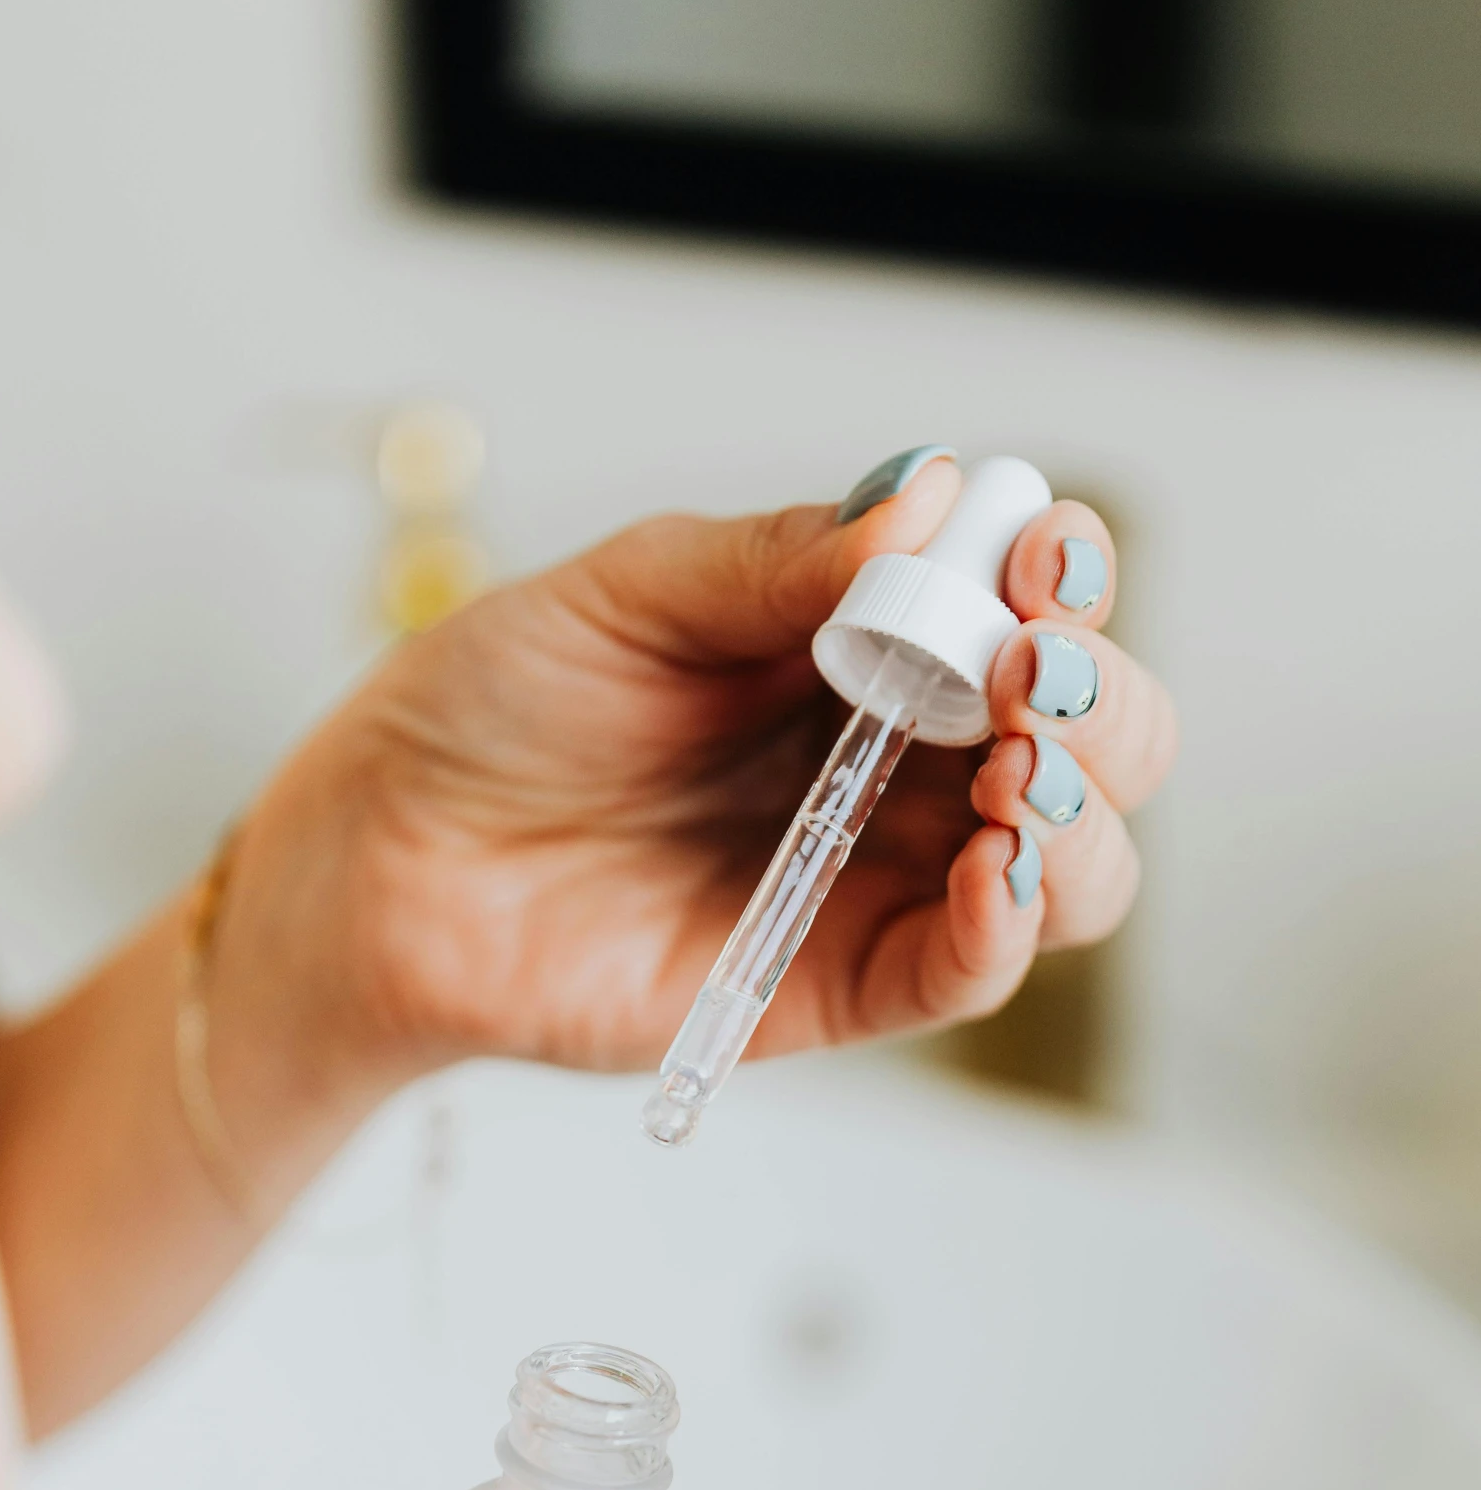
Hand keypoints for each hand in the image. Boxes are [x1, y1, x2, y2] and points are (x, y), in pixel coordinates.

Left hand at [218, 456, 1176, 1115]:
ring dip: (1079, 815)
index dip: (1065, 579)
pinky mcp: (828, 983)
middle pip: (1091, 742)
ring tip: (1012, 772)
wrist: (385, 851)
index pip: (1029, 609)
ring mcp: (871, 875)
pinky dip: (1007, 924)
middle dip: (1104, 701)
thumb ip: (778, 563)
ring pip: (1066, 867)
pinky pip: (962, 970)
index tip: (1040, 559)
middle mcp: (895, 760)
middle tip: (1033, 672)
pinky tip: (990, 868)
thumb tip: (931, 506)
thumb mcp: (629, 593)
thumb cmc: (492, 706)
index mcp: (865, 643)